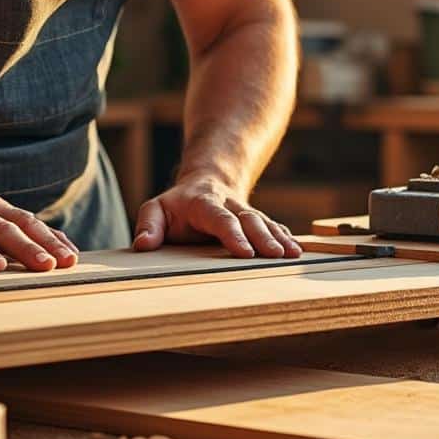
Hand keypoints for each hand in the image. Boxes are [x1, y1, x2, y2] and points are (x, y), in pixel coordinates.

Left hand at [132, 174, 301, 257]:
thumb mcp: (155, 209)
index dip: (232, 234)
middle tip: (275, 255)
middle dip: (263, 237)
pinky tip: (297, 250)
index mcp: (203, 203)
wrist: (206, 183)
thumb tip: (142, 245)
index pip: (219, 218)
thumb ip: (148, 224)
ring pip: (265, 222)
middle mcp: (229, 205)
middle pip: (249, 219)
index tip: (245, 252)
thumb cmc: (177, 206)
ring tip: (292, 255)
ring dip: (279, 238)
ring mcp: (246, 212)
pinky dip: (285, 237)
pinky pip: (274, 227)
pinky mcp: (257, 220)